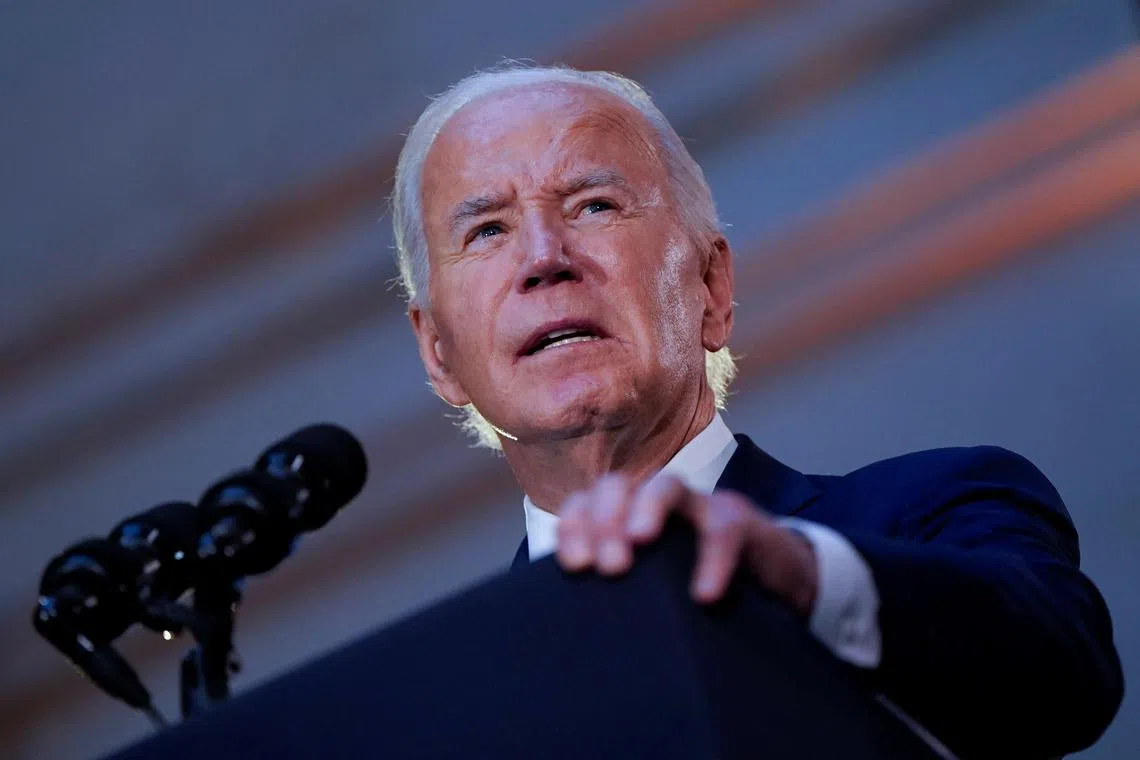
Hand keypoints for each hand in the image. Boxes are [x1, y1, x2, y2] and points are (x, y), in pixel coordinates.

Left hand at [556, 473, 818, 614]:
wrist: (774, 586)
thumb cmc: (696, 588)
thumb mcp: (651, 589)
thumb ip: (619, 591)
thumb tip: (572, 619)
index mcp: (627, 518)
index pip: (586, 504)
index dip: (574, 527)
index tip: (574, 566)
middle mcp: (658, 505)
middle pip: (619, 486)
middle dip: (605, 519)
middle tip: (609, 566)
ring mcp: (699, 507)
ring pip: (667, 486)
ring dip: (647, 509)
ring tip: (639, 543)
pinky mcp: (741, 521)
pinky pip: (723, 528)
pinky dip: (712, 558)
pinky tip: (703, 593)